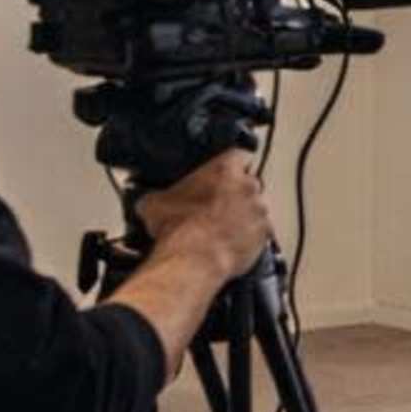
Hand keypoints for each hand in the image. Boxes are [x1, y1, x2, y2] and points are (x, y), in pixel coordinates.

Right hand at [138, 151, 274, 271]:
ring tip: (225, 229)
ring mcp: (259, 211)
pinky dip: (250, 237)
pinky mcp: (264, 235)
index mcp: (225, 169)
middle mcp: (248, 186)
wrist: (194, 258)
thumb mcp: (154, 205)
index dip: (231, 164)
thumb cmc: (179, 227)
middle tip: (218, 207)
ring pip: (256, 209)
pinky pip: (260, 233)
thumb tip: (146, 202)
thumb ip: (156, 196)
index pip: (238, 154)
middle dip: (236, 193)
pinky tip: (233, 245)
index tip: (224, 173)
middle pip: (248, 183)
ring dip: (245, 216)